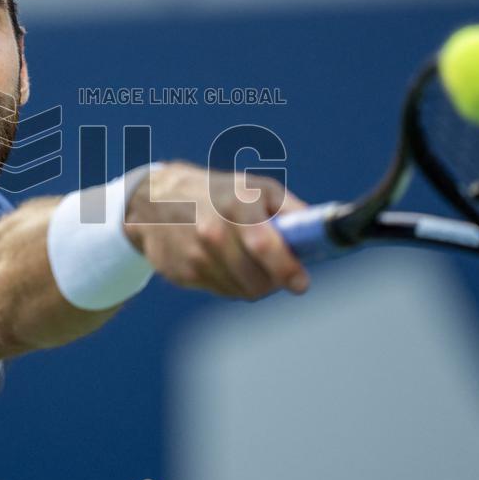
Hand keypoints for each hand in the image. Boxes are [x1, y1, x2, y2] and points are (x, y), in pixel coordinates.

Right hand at [125, 162, 308, 298]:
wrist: (154, 200)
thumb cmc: (216, 193)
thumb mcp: (254, 188)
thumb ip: (290, 210)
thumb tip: (324, 231)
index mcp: (235, 205)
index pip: (264, 247)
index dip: (287, 269)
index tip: (300, 283)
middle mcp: (212, 231)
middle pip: (256, 280)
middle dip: (273, 279)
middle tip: (277, 269)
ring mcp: (195, 255)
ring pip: (241, 291)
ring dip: (252, 282)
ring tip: (245, 259)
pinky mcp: (182, 273)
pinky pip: (221, 292)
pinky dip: (230, 282)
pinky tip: (221, 261)